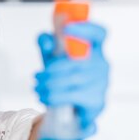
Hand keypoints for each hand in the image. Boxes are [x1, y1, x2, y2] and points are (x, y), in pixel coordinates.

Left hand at [35, 22, 108, 136]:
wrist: (72, 111)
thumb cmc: (64, 79)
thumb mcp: (53, 59)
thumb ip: (47, 44)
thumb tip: (46, 39)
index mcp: (94, 49)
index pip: (99, 34)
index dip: (86, 28)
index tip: (66, 28)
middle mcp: (102, 64)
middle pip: (76, 61)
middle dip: (51, 69)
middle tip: (36, 76)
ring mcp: (102, 83)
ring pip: (72, 80)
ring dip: (49, 84)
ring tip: (37, 87)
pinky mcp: (97, 101)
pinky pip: (72, 96)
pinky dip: (53, 96)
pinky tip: (44, 97)